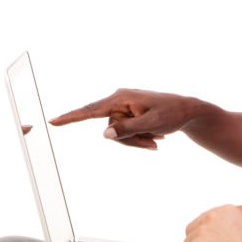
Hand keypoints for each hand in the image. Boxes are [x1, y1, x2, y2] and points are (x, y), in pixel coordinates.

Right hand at [49, 89, 199, 149]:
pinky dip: (139, 138)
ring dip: (136, 141)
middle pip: (110, 130)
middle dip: (129, 141)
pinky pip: (125, 133)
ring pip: (118, 135)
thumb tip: (105, 134)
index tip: (53, 122)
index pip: (91, 110)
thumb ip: (127, 129)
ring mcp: (123, 108)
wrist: (188, 111)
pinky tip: (156, 138)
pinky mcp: (128, 114)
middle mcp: (119, 100)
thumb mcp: (152, 123)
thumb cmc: (172, 114)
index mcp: (121, 98)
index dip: (71, 117)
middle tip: (153, 144)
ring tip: (157, 140)